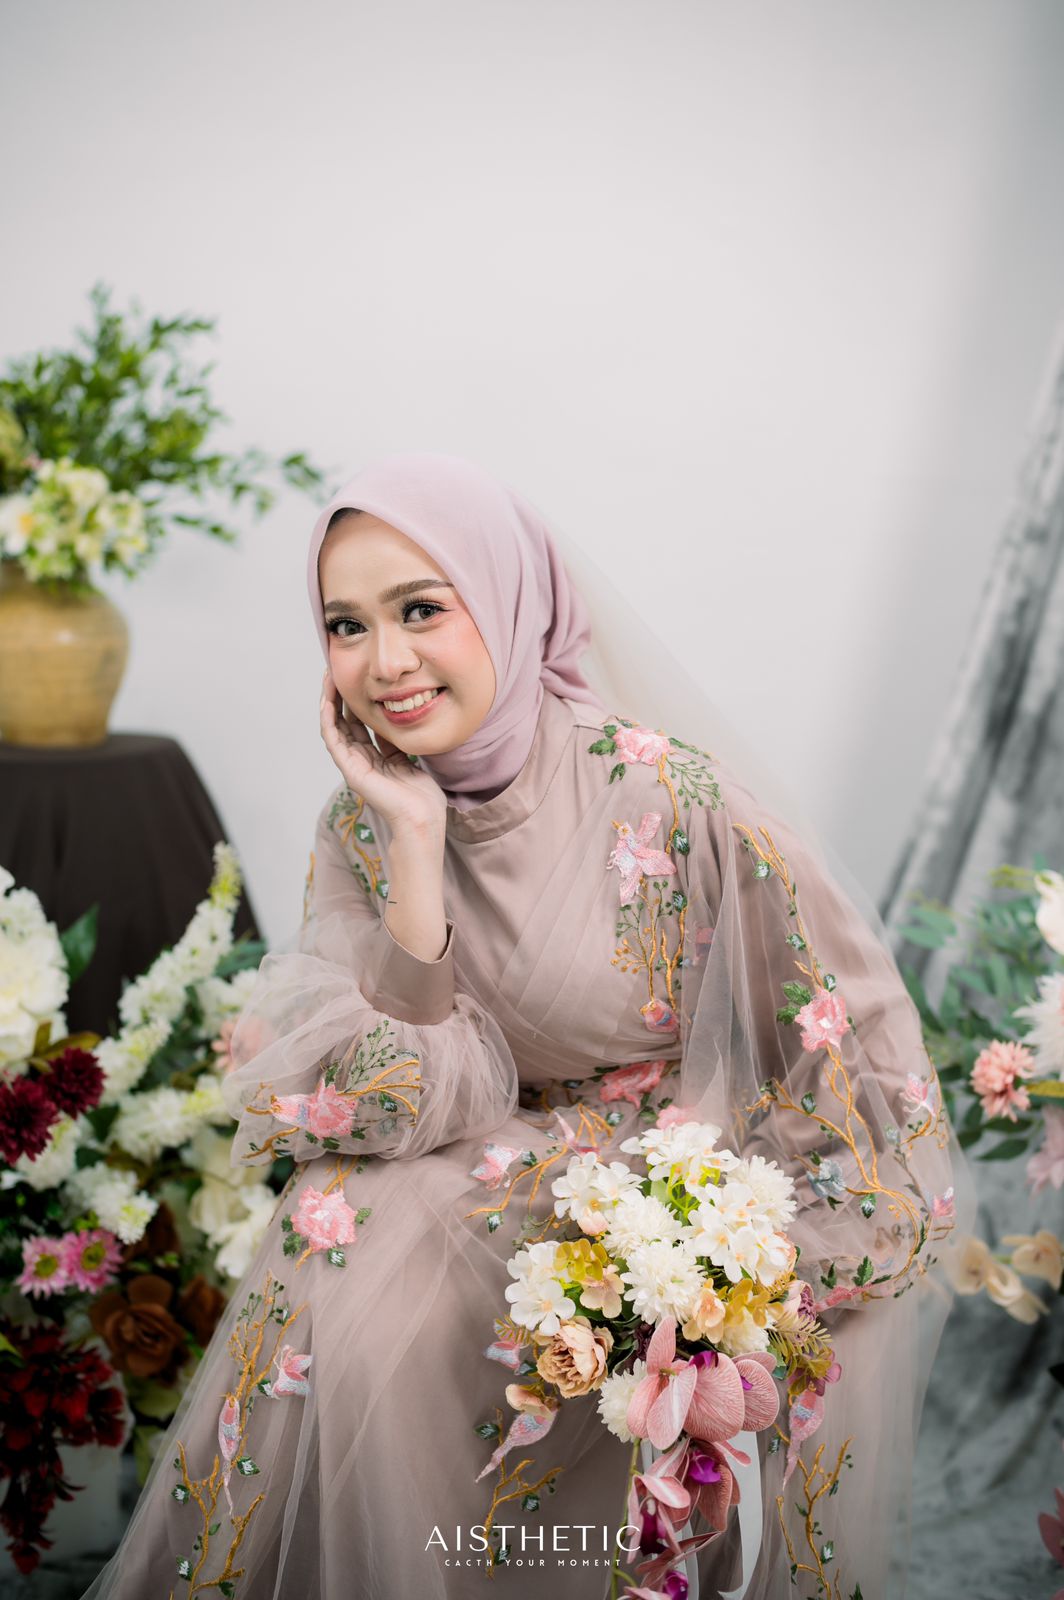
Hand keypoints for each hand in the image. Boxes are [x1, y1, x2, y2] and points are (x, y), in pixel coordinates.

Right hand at [319, 669, 447, 836]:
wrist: (421, 818)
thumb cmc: (421, 795)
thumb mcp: (408, 757)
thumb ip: (395, 741)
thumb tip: (392, 718)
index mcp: (373, 757)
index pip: (356, 723)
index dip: (352, 700)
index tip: (354, 677)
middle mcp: (359, 759)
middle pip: (342, 721)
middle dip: (338, 695)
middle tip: (336, 670)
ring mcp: (352, 764)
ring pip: (333, 726)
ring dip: (329, 701)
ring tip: (328, 677)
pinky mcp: (350, 769)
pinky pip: (333, 739)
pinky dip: (328, 719)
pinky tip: (327, 699)